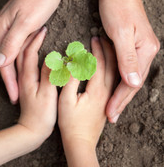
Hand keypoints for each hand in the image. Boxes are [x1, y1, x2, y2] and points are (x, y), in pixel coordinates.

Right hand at [0, 0, 62, 103]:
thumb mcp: (25, 22)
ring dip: (17, 72)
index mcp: (1, 31)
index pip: (4, 64)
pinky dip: (23, 59)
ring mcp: (11, 28)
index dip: (9, 83)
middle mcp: (3, 31)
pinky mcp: (21, 26)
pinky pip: (20, 47)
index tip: (14, 98)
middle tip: (16, 97)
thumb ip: (12, 42)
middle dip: (11, 80)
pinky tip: (27, 66)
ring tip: (22, 86)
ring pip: (13, 55)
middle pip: (6, 61)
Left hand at [16, 28, 57, 139]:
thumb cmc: (41, 114)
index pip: (29, 53)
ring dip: (28, 45)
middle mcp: (23, 77)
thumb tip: (51, 58)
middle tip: (39, 29)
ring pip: (22, 58)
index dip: (35, 40)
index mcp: (28, 77)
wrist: (31, 130)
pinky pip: (25, 64)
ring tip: (36, 37)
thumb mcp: (47, 94)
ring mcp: (23, 81)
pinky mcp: (26, 85)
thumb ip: (48, 75)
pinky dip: (28, 55)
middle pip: (22, 52)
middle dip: (30, 39)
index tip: (42, 30)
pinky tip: (34, 54)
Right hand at [58, 37, 116, 165]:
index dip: (96, 50)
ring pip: (114, 72)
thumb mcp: (65, 100)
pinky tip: (109, 64)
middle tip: (101, 38)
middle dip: (106, 50)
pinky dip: (112, 68)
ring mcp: (108, 96)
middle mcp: (106, 91)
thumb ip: (70, 80)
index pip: (99, 64)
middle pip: (111, 65)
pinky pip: (112, 79)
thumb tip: (72, 62)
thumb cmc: (71, 122)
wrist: (81, 141)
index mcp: (97, 89)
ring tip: (107, 46)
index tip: (93, 39)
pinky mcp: (107, 100)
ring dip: (111, 57)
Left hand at [99, 0, 159, 122]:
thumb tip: (134, 84)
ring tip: (111, 106)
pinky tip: (112, 85)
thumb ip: (127, 58)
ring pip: (129, 76)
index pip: (131, 82)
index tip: (110, 113)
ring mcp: (138, 48)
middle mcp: (145, 52)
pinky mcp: (131, 44)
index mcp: (145, 50)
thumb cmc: (117, 8)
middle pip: (132, 82)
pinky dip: (118, 78)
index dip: (120, 99)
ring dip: (119, 92)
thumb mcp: (121, 32)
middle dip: (120, 100)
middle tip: (111, 116)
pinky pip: (125, 66)